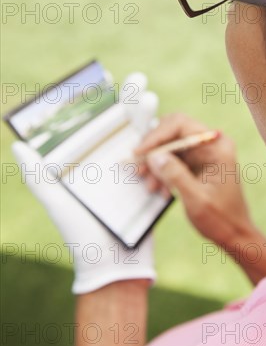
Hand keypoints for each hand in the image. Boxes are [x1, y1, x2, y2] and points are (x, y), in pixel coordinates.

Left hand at [12, 73, 157, 294]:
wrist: (114, 266)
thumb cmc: (81, 234)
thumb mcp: (57, 202)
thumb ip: (39, 175)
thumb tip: (18, 144)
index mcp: (90, 165)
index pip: (96, 126)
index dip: (101, 102)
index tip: (104, 79)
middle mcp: (112, 165)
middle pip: (124, 126)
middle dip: (132, 102)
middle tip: (138, 81)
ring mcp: (135, 174)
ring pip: (146, 139)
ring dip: (150, 118)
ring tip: (151, 99)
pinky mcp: (153, 185)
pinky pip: (161, 162)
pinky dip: (164, 144)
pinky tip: (167, 128)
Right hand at [135, 113, 254, 248]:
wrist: (234, 234)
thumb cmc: (222, 218)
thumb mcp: (196, 198)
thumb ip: (175, 175)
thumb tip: (154, 156)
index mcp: (217, 147)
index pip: (181, 125)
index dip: (157, 136)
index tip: (140, 152)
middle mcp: (211, 144)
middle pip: (173, 131)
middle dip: (154, 149)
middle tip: (140, 167)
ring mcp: (203, 153)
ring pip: (170, 145)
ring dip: (156, 163)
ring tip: (151, 184)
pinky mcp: (196, 163)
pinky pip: (172, 158)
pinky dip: (162, 172)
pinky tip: (160, 189)